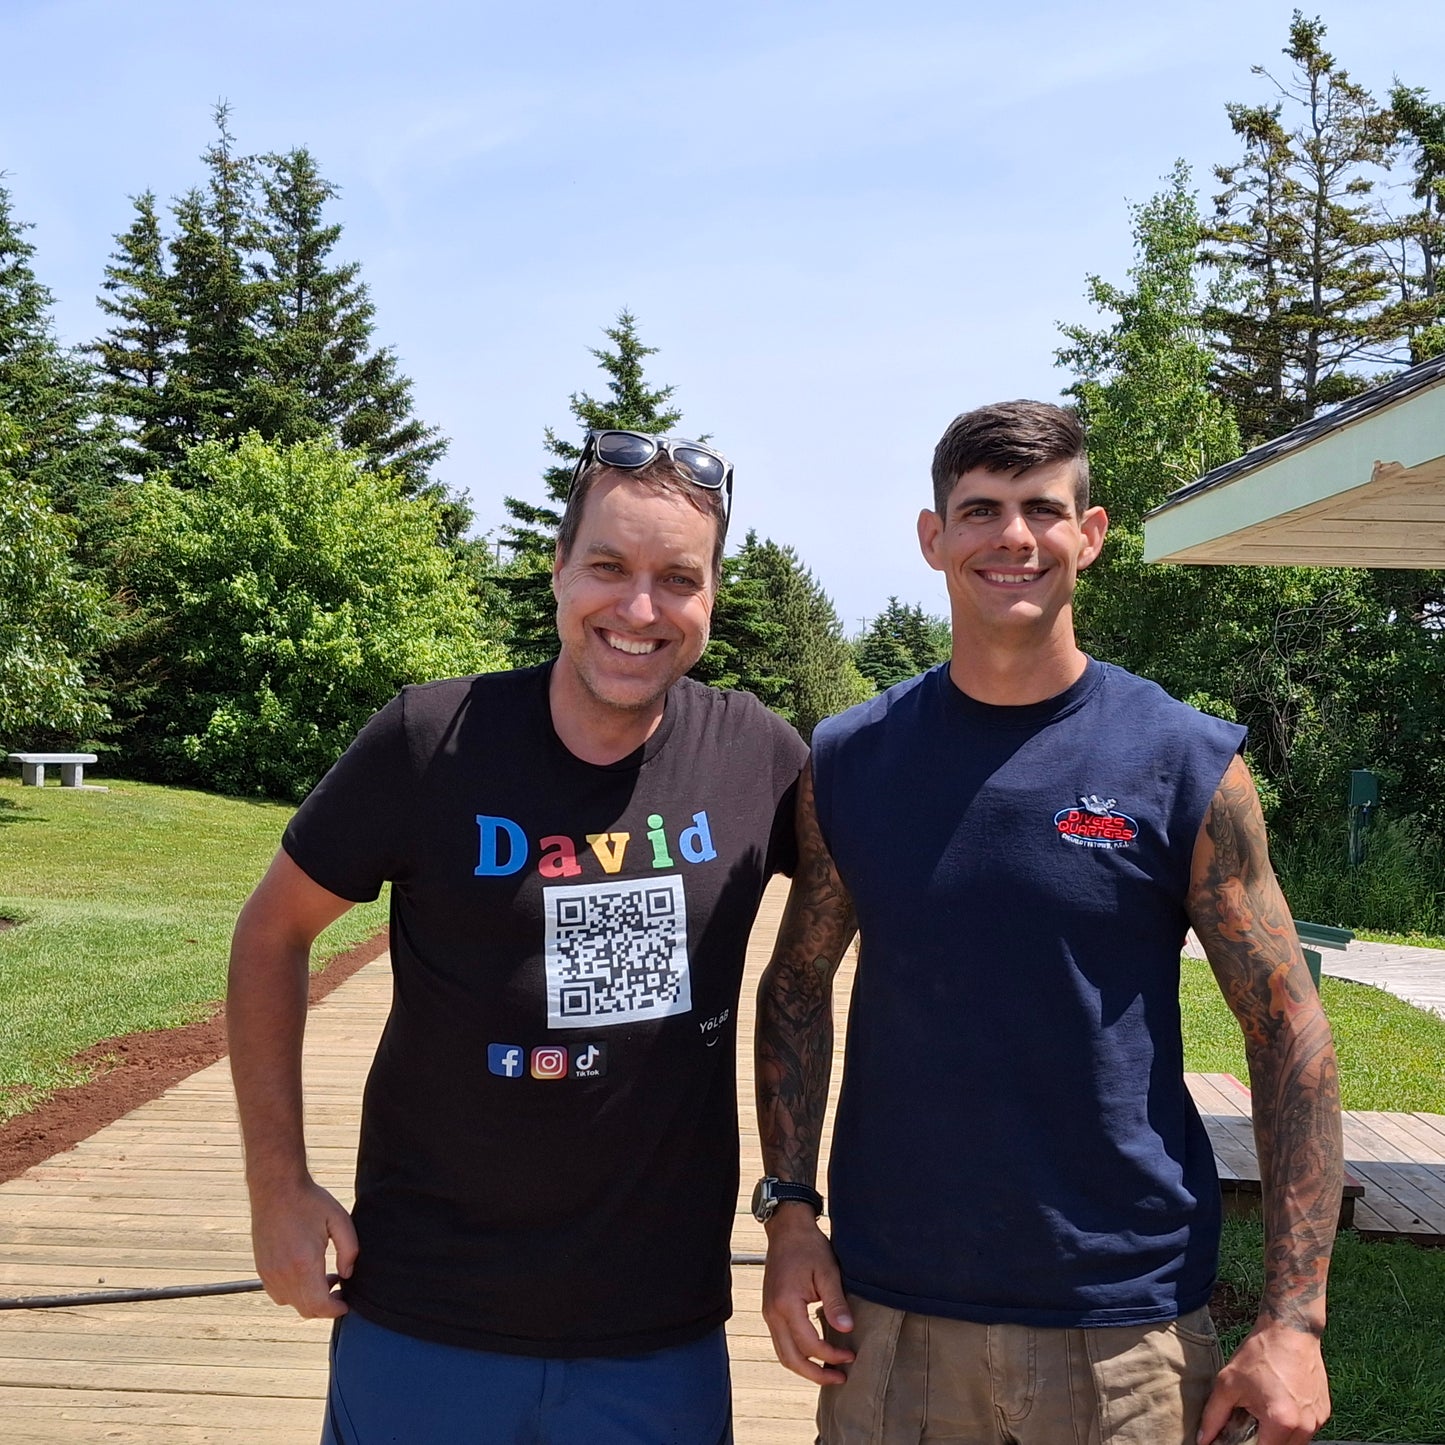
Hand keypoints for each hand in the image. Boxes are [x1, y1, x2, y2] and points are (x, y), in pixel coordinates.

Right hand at [249, 1177, 358, 1318]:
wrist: (276, 1188)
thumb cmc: (309, 1201)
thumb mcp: (339, 1219)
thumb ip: (349, 1249)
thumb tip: (347, 1274)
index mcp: (304, 1263)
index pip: (319, 1305)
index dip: (336, 1310)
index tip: (346, 1303)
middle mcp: (284, 1274)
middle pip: (306, 1309)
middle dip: (325, 1306)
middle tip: (339, 1290)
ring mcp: (269, 1273)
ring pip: (291, 1303)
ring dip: (309, 1300)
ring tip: (324, 1278)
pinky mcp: (262, 1269)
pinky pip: (278, 1294)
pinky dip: (294, 1293)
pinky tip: (306, 1273)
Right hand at [761, 1205, 855, 1384]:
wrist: (787, 1229)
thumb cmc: (808, 1246)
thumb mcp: (828, 1271)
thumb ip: (836, 1302)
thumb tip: (847, 1330)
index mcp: (786, 1304)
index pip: (809, 1344)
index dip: (831, 1355)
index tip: (850, 1356)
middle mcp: (772, 1313)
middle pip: (791, 1358)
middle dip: (815, 1374)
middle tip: (839, 1378)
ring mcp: (768, 1312)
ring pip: (783, 1354)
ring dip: (805, 1367)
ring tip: (828, 1371)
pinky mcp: (770, 1310)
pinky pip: (781, 1342)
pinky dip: (797, 1354)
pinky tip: (815, 1352)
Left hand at [1198, 1321, 1329, 1444]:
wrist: (1290, 1330)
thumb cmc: (1260, 1354)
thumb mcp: (1228, 1383)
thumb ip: (1214, 1417)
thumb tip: (1203, 1440)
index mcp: (1280, 1422)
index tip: (1238, 1436)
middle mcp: (1305, 1426)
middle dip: (1263, 1442)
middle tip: (1250, 1422)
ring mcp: (1318, 1421)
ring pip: (1295, 1443)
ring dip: (1279, 1435)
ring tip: (1265, 1410)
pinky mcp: (1324, 1413)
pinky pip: (1306, 1430)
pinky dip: (1292, 1425)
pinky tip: (1279, 1403)